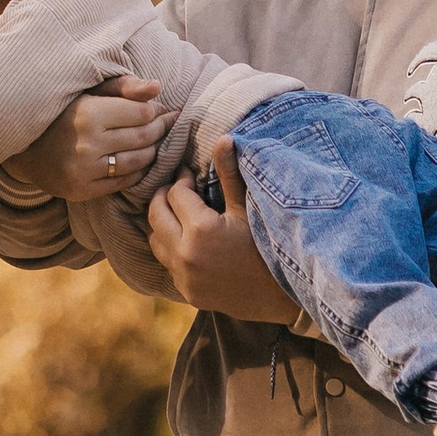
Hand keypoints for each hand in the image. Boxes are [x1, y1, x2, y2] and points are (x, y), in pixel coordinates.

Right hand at [15, 77, 171, 202]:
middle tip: (166, 123)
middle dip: (160, 129)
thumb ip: (124, 87)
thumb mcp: (89, 92)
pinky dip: (138, 171)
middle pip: (143, 137)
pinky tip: (140, 161)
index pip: (142, 113)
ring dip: (153, 151)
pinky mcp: (81, 190)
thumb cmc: (63, 113)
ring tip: (155, 141)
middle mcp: (87, 143)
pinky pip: (124, 182)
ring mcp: (84, 170)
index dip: (157, 111)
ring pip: (137, 161)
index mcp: (88, 113)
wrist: (25, 148)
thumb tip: (157, 88)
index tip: (161, 108)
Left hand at [147, 149, 297, 320]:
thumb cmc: (269, 246)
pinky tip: (189, 240)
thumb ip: (230, 174)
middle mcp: (185, 254)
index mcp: (201, 229)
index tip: (191, 175)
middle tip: (180, 189)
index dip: (182, 180)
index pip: (175, 194)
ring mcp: (184, 276)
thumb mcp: (248, 208)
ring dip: (163, 223)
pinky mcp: (186, 292)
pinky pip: (166, 263)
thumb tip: (223, 138)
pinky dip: (171, 247)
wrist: (281, 297)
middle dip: (164, 198)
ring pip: (155, 239)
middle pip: (155, 214)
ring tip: (181, 214)